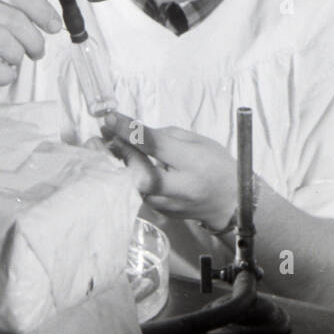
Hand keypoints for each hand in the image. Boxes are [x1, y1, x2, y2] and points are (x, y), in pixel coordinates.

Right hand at [0, 0, 61, 90]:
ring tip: (16, 60)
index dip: (41, 9)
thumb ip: (17, 8)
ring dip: (18, 56)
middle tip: (37, 51)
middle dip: (34, 39)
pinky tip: (4, 73)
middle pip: (15, 19)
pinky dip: (4, 74)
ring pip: (4, 42)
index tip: (54, 27)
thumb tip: (53, 21)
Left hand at [101, 112, 237, 227]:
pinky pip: (138, 193)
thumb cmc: (216, 164)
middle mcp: (180, 187)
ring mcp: (169, 205)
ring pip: (135, 186)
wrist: (231, 202)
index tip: (110, 119)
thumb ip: (165, 136)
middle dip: (119, 153)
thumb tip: (133, 134)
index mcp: (193, 163)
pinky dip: (127, 177)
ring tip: (104, 146)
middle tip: (102, 136)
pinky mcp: (160, 213)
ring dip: (118, 165)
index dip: (131, 131)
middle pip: (140, 173)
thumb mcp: (197, 141)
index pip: (156, 145)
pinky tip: (119, 164)